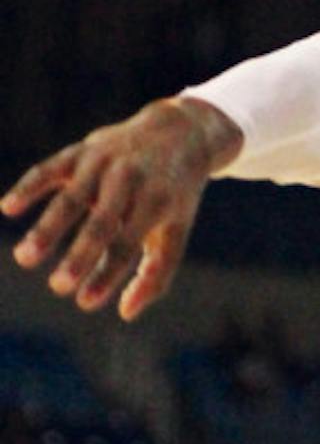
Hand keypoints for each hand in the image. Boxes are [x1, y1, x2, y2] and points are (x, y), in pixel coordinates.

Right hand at [1, 97, 242, 319]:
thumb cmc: (173, 193)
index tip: (85, 302)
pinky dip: (30, 186)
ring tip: (25, 259)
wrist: (180, 130)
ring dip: (47, 227)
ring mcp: (106, 162)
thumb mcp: (176, 229)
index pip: (128, 244)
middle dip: (80, 255)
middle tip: (57, 287)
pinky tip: (8, 208)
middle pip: (102, 222)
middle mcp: (132, 180)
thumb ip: (156, 273)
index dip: (107, 274)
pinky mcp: (83, 150)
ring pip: (72, 196)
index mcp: (157, 201)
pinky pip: (51, 167)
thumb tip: (125, 313)